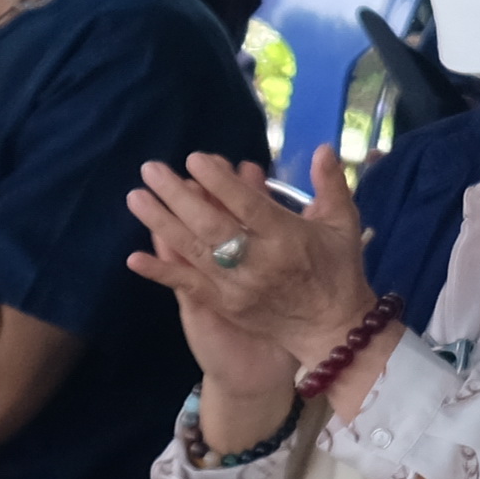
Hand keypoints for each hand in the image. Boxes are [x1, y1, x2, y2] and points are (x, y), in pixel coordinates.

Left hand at [122, 150, 370, 395]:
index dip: (220, 182)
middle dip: (177, 195)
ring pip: (194, 251)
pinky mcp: (227, 306)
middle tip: (150, 169)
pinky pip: (189, 287)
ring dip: (161, 223)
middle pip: (210, 225)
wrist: (332, 330)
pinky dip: (162, 272)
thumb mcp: (344, 225)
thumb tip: (323, 148)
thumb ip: (331, 185)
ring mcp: (238, 287)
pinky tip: (134, 258)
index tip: (195, 159)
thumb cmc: (339, 271)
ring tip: (136, 198)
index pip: (247, 206)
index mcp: (287, 238)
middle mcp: (259, 262)